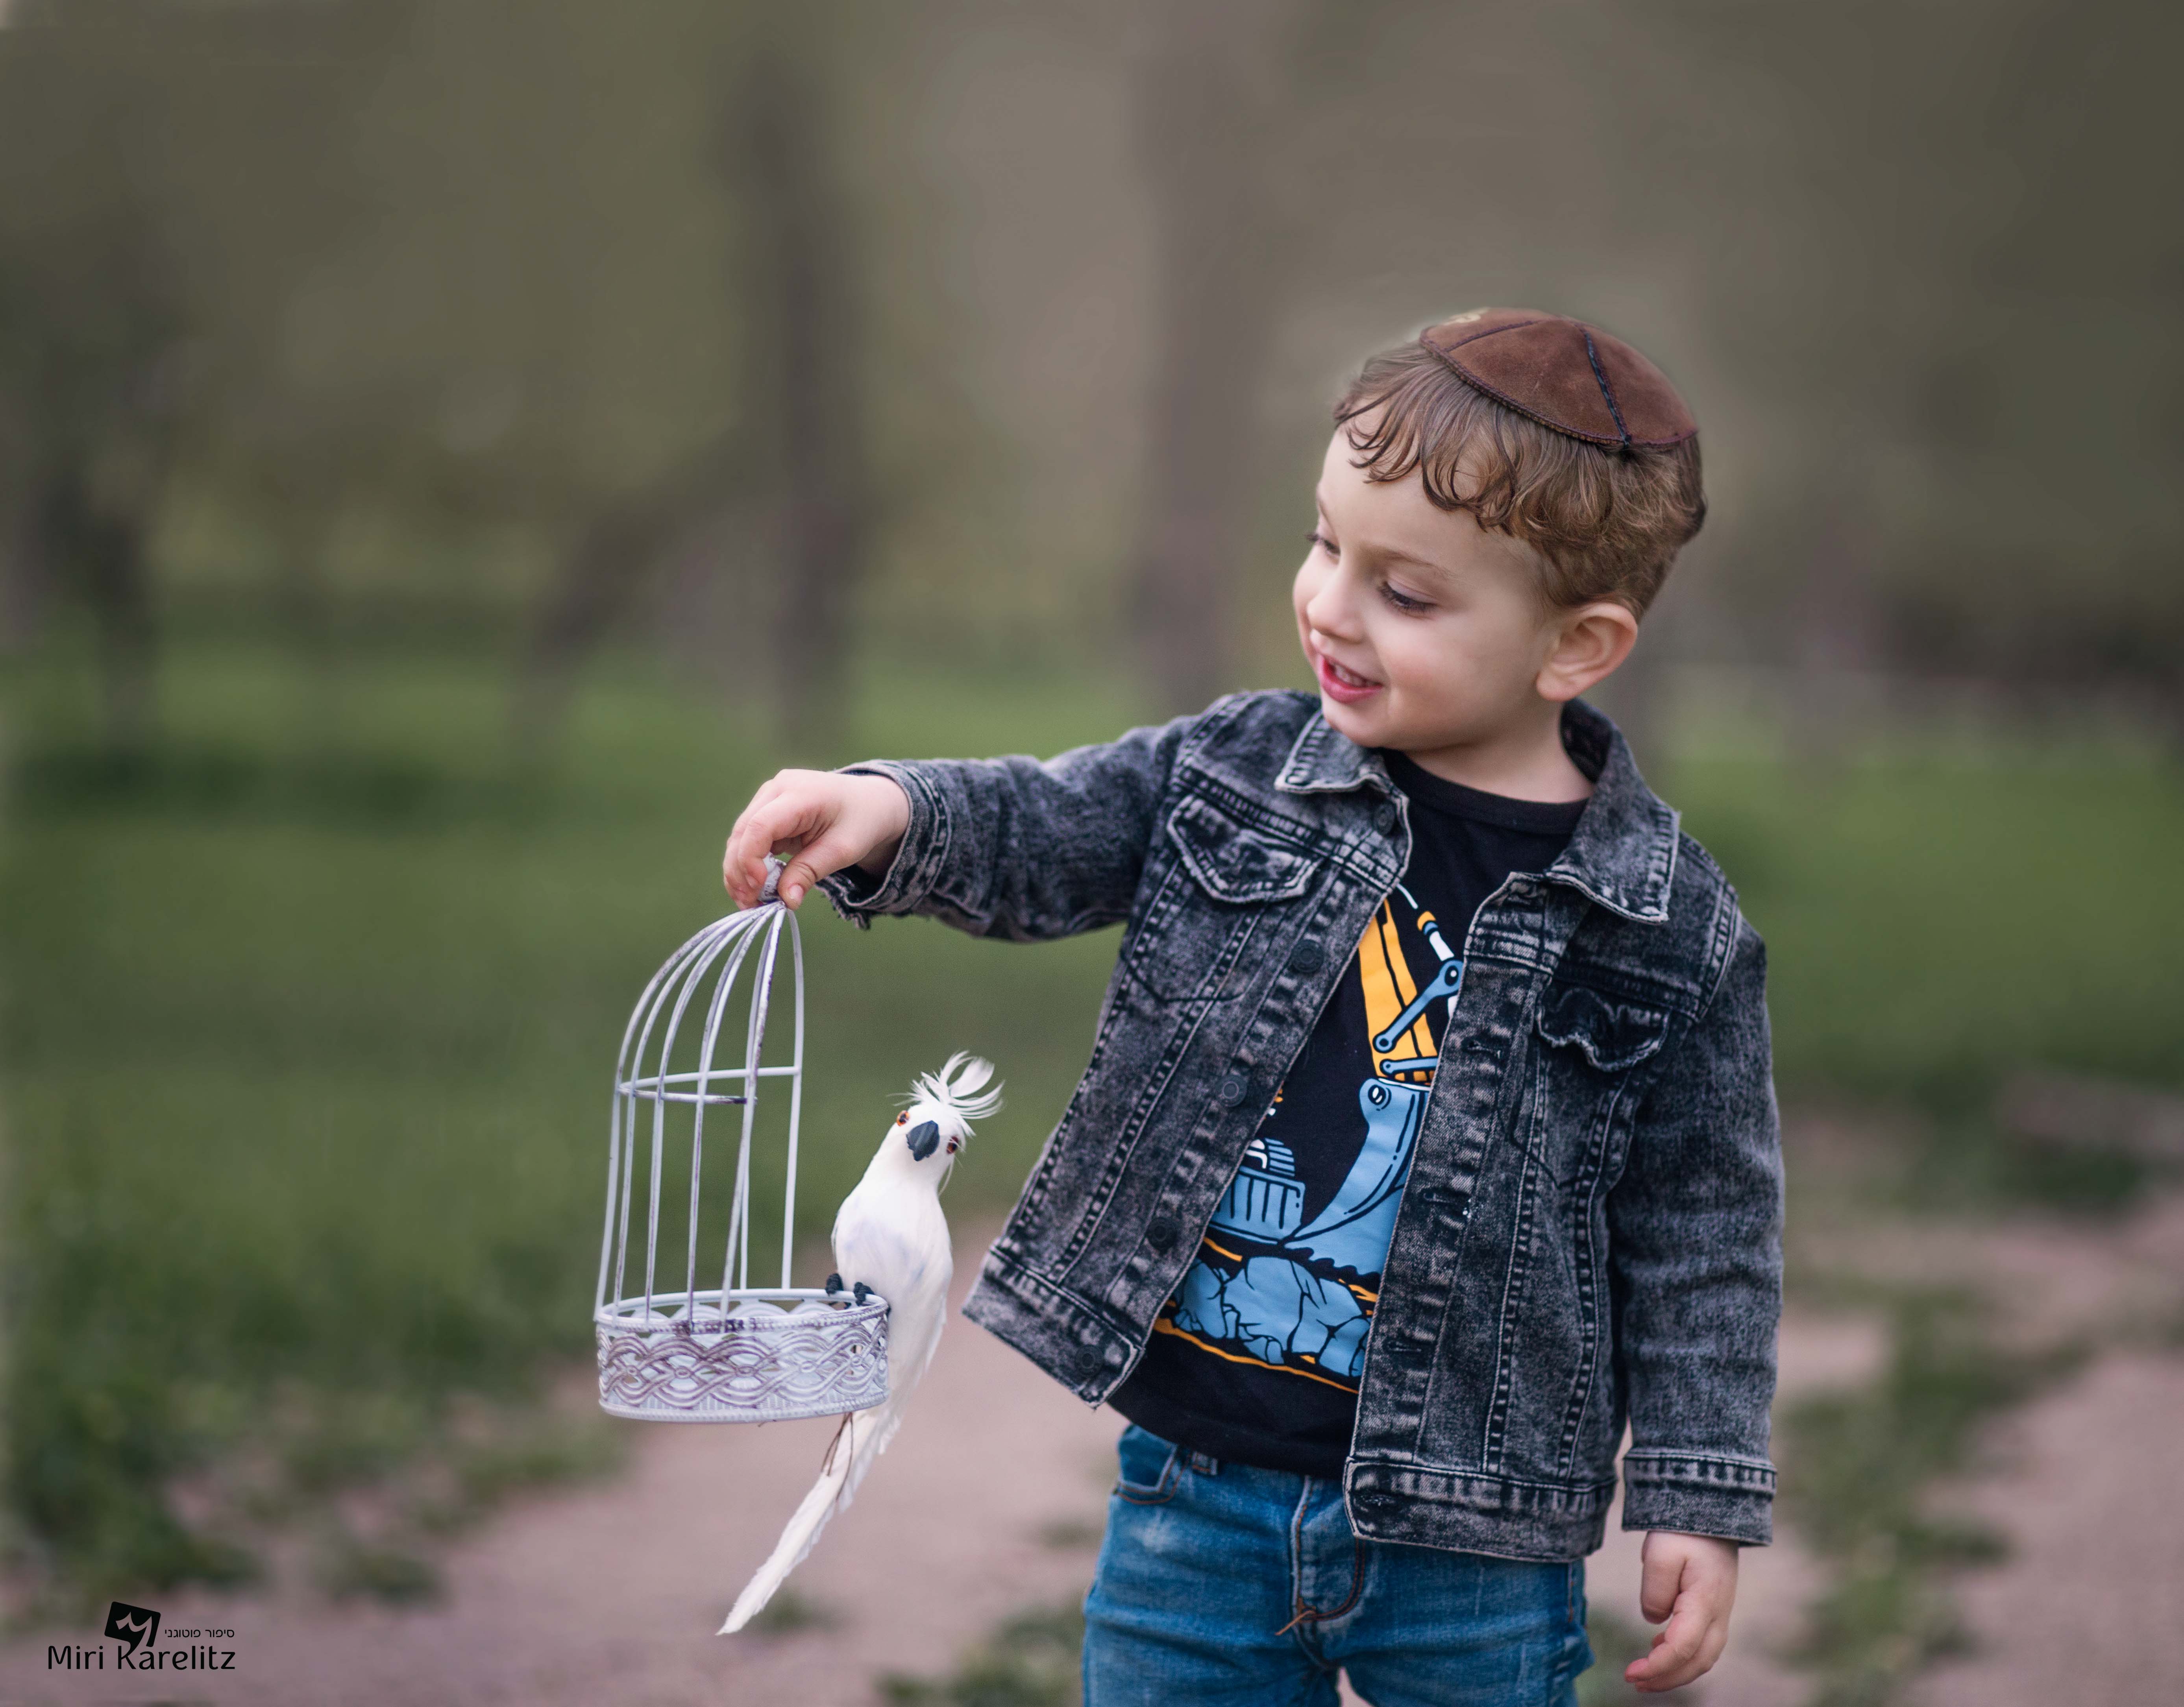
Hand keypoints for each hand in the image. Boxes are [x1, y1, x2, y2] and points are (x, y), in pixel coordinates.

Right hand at [723, 770, 910, 910]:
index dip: (751, 859)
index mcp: (800, 793)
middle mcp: (777, 789)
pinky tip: (754, 888)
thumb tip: (786, 901)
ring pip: (740, 836)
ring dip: (739, 871)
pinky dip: (748, 863)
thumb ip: (810, 872)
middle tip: (749, 905)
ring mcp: (769, 797)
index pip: (760, 825)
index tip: (759, 888)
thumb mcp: (843, 850)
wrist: (869, 802)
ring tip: (749, 902)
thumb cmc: (861, 821)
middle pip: (743, 831)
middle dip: (740, 871)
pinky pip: (748, 838)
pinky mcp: (767, 809)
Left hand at [1625, 1531, 1737, 1692]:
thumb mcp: (1660, 1553)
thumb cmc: (1684, 1530)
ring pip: (1703, 1657)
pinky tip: (1658, 1647)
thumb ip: (1654, 1590)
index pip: (1682, 1648)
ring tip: (1644, 1675)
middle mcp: (1718, 1613)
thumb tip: (1653, 1622)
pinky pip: (1703, 1643)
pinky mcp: (1715, 1608)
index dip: (1656, 1666)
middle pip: (1697, 1662)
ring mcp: (1720, 1612)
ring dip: (1675, 1671)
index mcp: (1705, 1602)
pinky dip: (1683, 1655)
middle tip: (1634, 1682)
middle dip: (1666, 1678)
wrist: (1712, 1511)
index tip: (1630, 1672)